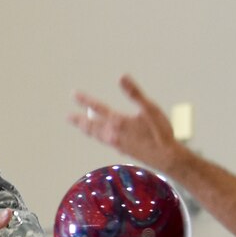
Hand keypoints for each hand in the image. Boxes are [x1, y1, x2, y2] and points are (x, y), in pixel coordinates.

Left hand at [69, 75, 183, 176]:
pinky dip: (98, 137)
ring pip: (96, 136)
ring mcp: (117, 144)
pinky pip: (105, 142)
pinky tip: (102, 137)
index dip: (85, 100)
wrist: (167, 159)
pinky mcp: (123, 151)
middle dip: (79, 120)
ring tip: (81, 126)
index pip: (97, 108)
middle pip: (91, 126)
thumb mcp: (149, 108)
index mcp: (118, 122)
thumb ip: (134, 93)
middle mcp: (113, 134)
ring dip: (87, 129)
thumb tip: (121, 77)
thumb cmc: (160, 133)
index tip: (74, 95)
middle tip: (68, 117)